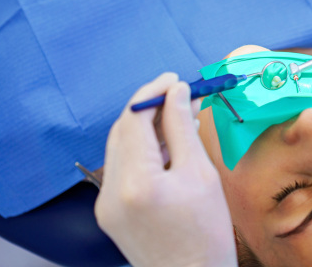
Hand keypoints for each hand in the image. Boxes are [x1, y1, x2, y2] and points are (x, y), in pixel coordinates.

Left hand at [95, 73, 236, 266]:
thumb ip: (183, 127)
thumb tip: (178, 92)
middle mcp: (111, 192)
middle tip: (177, 94)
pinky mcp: (108, 211)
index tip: (174, 79)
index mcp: (137, 183)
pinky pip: (121, 168)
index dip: (153, 93)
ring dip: (145, 127)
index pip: (135, 120)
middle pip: (122, 131)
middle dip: (149, 108)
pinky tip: (165, 145)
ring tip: (177, 117)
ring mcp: (104, 204)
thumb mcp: (201, 173)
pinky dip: (141, 150)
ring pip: (120, 147)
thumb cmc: (207, 232)